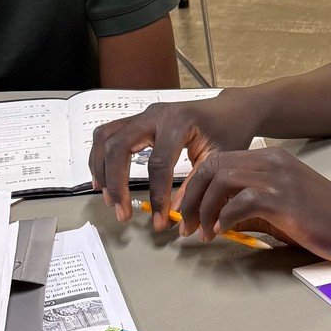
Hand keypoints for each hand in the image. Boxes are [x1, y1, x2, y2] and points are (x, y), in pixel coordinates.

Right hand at [89, 94, 260, 225]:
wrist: (231, 109)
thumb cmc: (228, 133)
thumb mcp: (219, 160)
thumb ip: (196, 186)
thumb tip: (175, 216)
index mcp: (179, 123)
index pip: (158, 164)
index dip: (156, 196)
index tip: (159, 221)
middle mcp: (155, 114)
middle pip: (119, 147)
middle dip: (116, 184)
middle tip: (122, 213)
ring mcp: (143, 114)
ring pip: (106, 137)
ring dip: (101, 170)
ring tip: (108, 199)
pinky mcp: (137, 118)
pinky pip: (108, 134)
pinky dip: (100, 157)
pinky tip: (102, 180)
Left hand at [174, 147, 330, 262]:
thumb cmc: (321, 219)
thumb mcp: (278, 208)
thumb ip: (247, 208)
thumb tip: (214, 219)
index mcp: (269, 159)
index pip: (217, 161)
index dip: (193, 185)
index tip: (185, 210)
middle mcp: (271, 162)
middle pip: (212, 166)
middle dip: (191, 196)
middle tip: (185, 225)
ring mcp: (278, 178)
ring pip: (221, 180)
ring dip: (204, 208)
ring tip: (203, 232)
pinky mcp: (284, 199)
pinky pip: (241, 201)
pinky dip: (225, 218)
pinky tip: (222, 233)